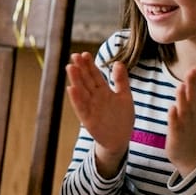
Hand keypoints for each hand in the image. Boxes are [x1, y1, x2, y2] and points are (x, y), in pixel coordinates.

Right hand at [65, 52, 132, 175]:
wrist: (119, 140)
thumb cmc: (122, 118)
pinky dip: (76, 99)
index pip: (95, 75)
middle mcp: (94, 98)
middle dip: (81, 68)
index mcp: (103, 91)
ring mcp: (90, 108)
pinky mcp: (88, 120)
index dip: (90, 65)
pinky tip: (71, 89)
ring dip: (76, 80)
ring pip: (82, 92)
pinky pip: (81, 108)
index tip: (85, 54)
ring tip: (71, 67)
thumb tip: (118, 62)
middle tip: (74, 56)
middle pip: (86, 81)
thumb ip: (121, 80)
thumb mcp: (124, 96)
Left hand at [166, 67, 195, 173]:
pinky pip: (175, 126)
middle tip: (192, 70)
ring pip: (185, 111)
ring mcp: (186, 126)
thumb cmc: (192, 130)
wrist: (192, 157)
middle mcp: (194, 117)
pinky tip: (171, 108)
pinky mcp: (177, 136)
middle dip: (193, 85)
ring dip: (183, 99)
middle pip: (194, 99)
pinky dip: (174, 117)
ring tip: (180, 86)